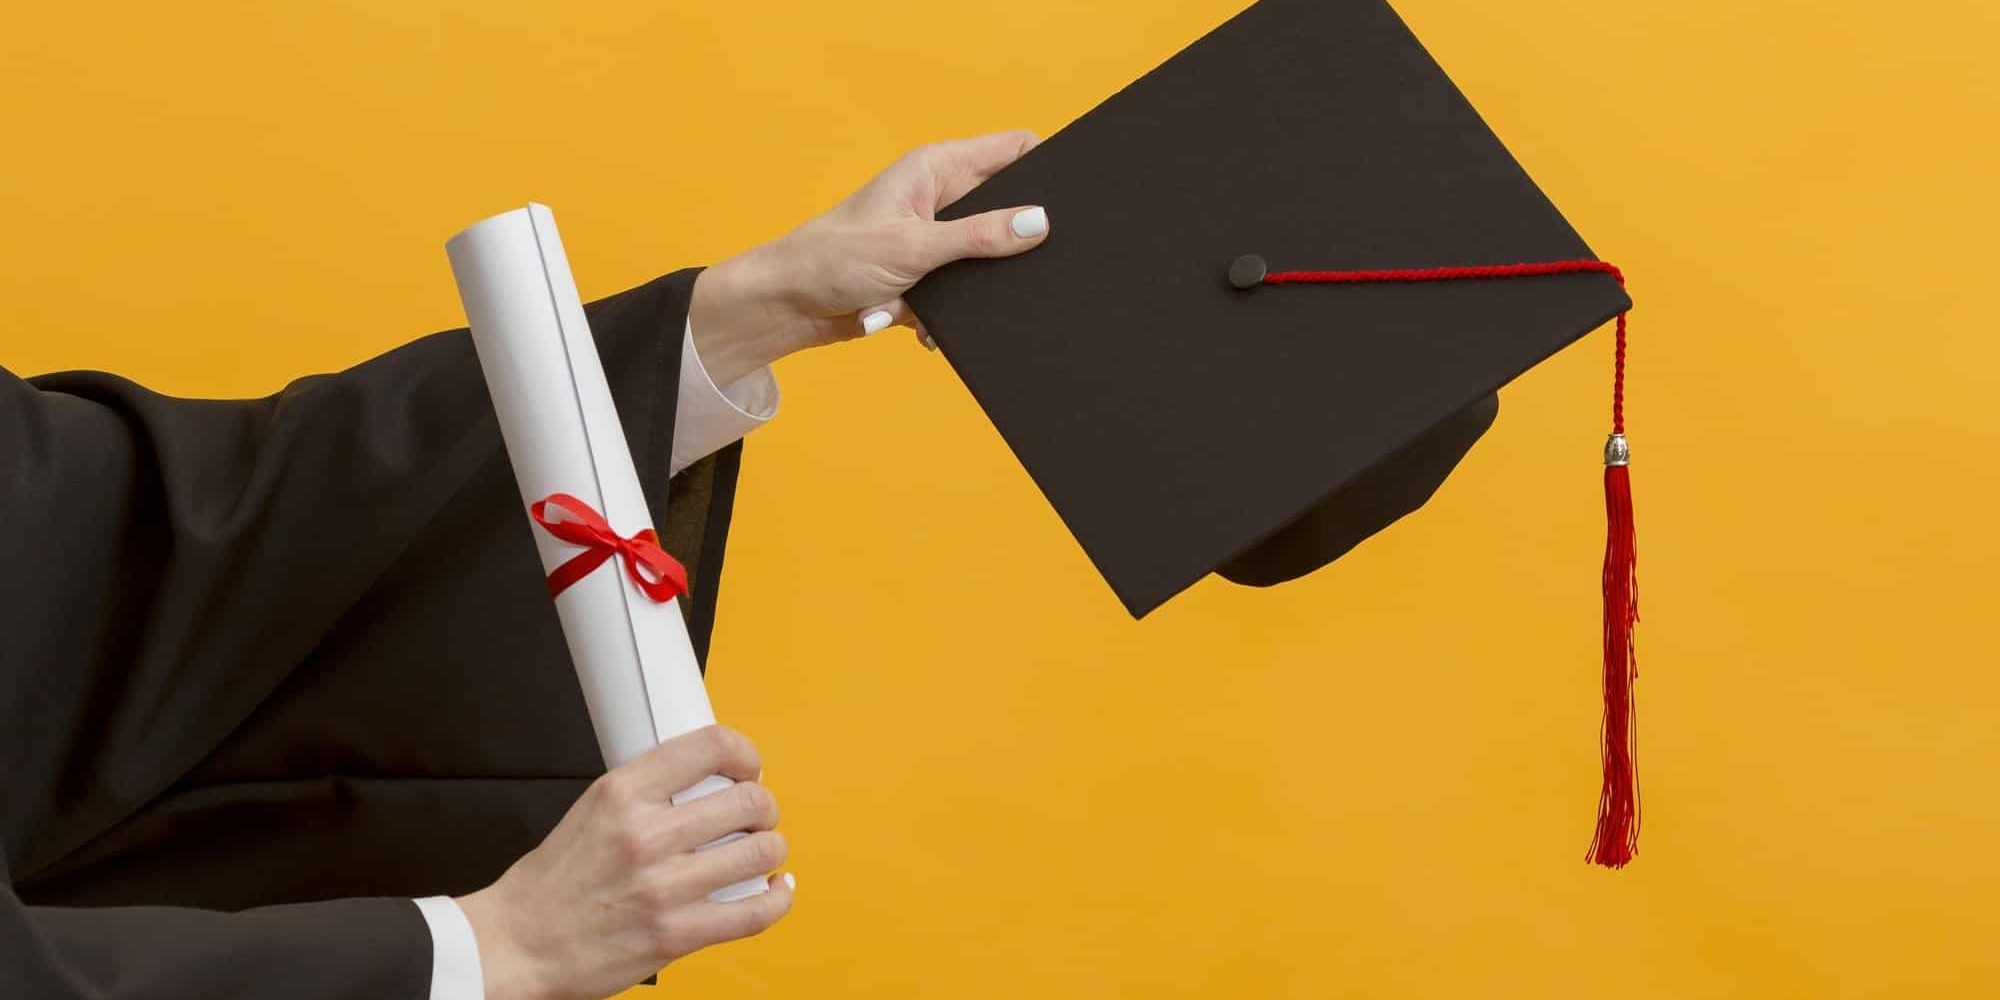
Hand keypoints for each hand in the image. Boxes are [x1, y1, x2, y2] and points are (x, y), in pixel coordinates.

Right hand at [457, 726, 791, 999]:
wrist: (517, 943)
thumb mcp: (592, 810)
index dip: (746, 754)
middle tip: (756, 815)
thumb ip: (648, 792)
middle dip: (763, 807)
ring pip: (760, 853)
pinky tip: (774, 888)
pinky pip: (754, 911)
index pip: (711, 747)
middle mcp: (646, 835)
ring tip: (759, 852)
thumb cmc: (553, 883)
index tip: (749, 767)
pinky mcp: (675, 934)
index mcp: (623, 793)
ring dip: (770, 850)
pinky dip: (777, 898)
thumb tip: (706, 779)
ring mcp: (664, 887)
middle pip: (749, 801)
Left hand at [687, 130, 1050, 382]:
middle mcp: (940, 198)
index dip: (1046, 167)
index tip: (1071, 200)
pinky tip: (927, 329)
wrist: (787, 307)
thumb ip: (979, 236)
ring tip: (958, 303)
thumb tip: (1039, 223)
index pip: (1013, 149)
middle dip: (1019, 239)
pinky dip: (953, 315)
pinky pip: (964, 294)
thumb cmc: (832, 259)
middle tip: (1031, 266)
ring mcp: (935, 239)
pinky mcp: (927, 277)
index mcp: (937, 169)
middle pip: (1007, 207)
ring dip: (981, 287)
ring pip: (988, 258)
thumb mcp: (915, 246)